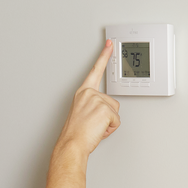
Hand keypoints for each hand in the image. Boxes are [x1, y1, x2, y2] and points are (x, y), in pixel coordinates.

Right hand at [56, 40, 120, 157]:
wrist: (72, 143)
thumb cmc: (75, 132)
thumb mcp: (82, 113)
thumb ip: (93, 105)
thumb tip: (103, 111)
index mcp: (83, 92)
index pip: (95, 70)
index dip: (104, 56)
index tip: (110, 44)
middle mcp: (89, 94)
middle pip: (112, 101)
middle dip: (107, 115)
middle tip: (92, 124)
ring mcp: (98, 100)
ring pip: (115, 111)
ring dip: (108, 122)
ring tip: (94, 127)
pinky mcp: (106, 109)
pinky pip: (116, 120)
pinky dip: (110, 128)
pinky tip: (98, 130)